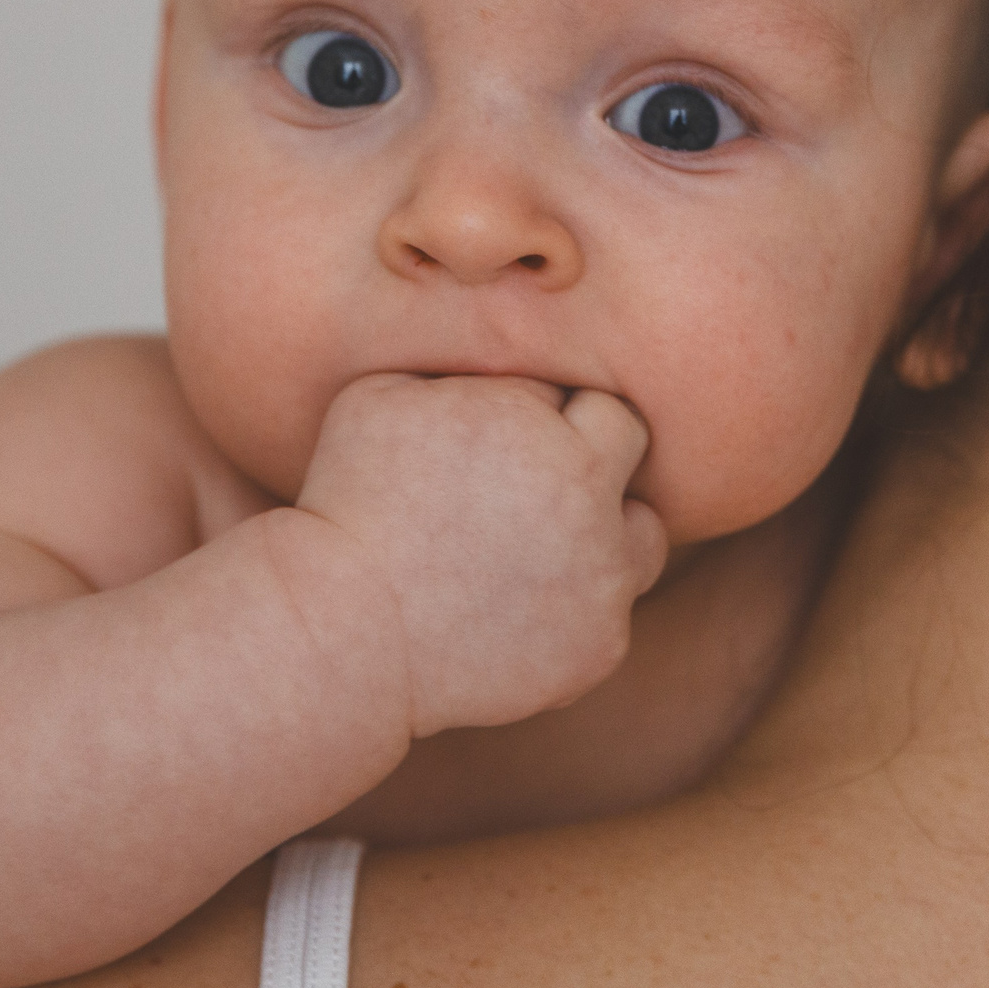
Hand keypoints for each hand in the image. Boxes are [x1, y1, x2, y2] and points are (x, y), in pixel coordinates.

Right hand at [293, 373, 664, 736]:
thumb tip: (494, 341)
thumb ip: (456, 366)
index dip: (542, 410)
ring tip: (541, 542)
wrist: (343, 632)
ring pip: (644, 534)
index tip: (496, 439)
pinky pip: (612, 611)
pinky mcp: (599, 647)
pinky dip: (576, 605)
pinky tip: (517, 605)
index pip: (582, 394)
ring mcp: (602, 582)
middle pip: (632, 445)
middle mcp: (588, 501)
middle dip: (588, 452)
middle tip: (528, 478)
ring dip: (606, 529)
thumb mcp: (379, 395)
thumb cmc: (348, 503)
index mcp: (541, 428)